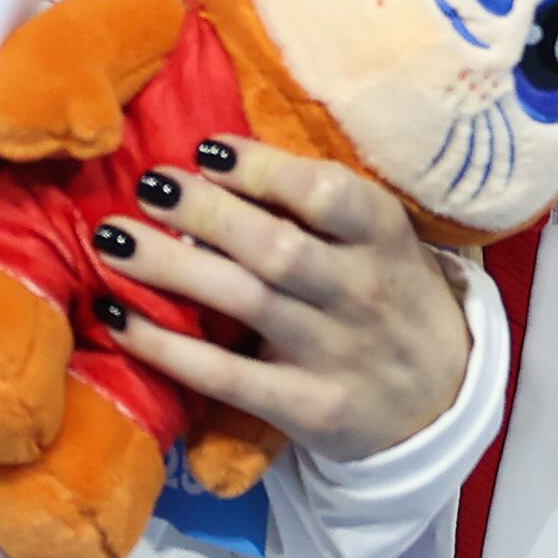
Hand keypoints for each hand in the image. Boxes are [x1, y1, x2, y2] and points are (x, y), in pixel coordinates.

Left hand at [89, 134, 472, 462]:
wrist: (442, 396)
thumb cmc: (389, 293)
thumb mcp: (378, 240)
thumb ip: (316, 207)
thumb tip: (214, 160)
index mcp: (382, 234)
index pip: (325, 192)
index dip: (261, 168)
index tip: (204, 150)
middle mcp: (361, 290)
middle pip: (274, 246)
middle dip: (205, 212)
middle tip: (149, 186)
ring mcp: (334, 352)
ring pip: (244, 301)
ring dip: (172, 266)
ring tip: (115, 239)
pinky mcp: (307, 407)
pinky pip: (225, 376)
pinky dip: (167, 347)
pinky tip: (119, 319)